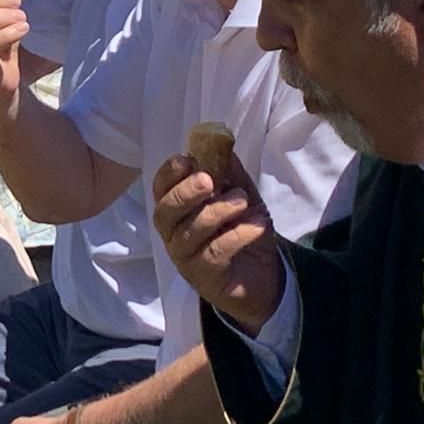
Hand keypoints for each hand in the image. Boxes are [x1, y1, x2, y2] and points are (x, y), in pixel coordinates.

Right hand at [151, 153, 283, 335]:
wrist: (262, 279)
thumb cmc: (241, 232)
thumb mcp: (240, 197)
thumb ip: (229, 174)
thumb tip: (222, 144)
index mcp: (176, 210)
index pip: (160, 189)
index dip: (169, 174)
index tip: (187, 159)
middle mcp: (173, 234)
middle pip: (165, 212)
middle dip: (185, 193)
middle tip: (208, 181)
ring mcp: (185, 257)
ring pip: (191, 231)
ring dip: (217, 212)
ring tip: (242, 202)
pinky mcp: (205, 277)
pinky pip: (216, 252)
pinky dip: (237, 235)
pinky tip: (257, 225)